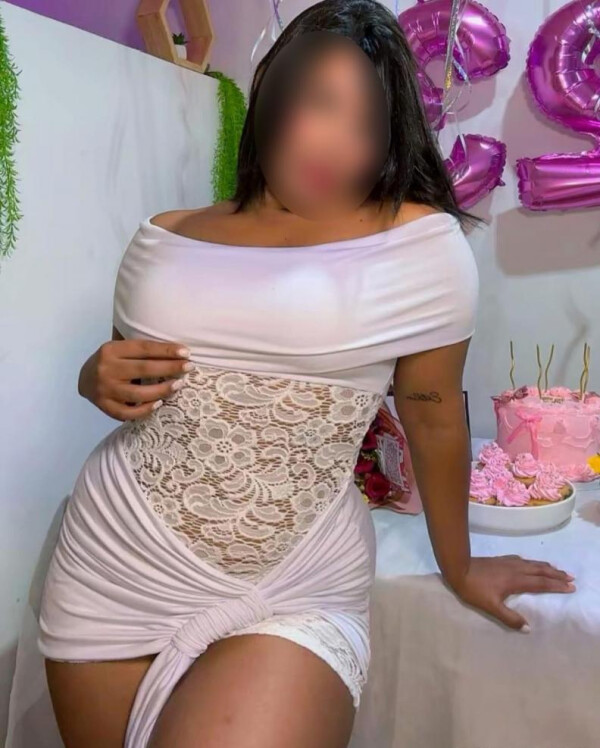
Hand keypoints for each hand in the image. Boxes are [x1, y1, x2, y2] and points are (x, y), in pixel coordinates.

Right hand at [78, 339, 192, 420]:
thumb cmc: (113, 362)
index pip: (143, 348)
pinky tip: (159, 403)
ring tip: (178, 385)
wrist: (84, 379)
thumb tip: (178, 352)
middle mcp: (106, 369)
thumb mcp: (121, 349)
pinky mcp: (105, 406)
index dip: (166, 350)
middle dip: (170, 368)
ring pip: (138, 393)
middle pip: (144, 369)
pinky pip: (129, 412)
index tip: (186, 352)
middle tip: (189, 367)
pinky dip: (145, 409)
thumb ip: (142, 351)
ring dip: (162, 390)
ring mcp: (104, 390)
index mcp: (111, 350)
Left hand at [447, 555, 575, 631]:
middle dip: (556, 574)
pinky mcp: (500, 559)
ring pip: (532, 563)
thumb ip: (510, 618)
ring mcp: (507, 562)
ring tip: (556, 569)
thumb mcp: (491, 607)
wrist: (458, 569)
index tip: (570, 586)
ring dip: (546, 566)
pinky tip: (529, 563)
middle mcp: (515, 569)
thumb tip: (528, 628)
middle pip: (540, 571)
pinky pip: (522, 560)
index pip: (541, 583)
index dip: (556, 585)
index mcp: (516, 581)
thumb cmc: (474, 589)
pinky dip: (532, 562)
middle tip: (570, 576)